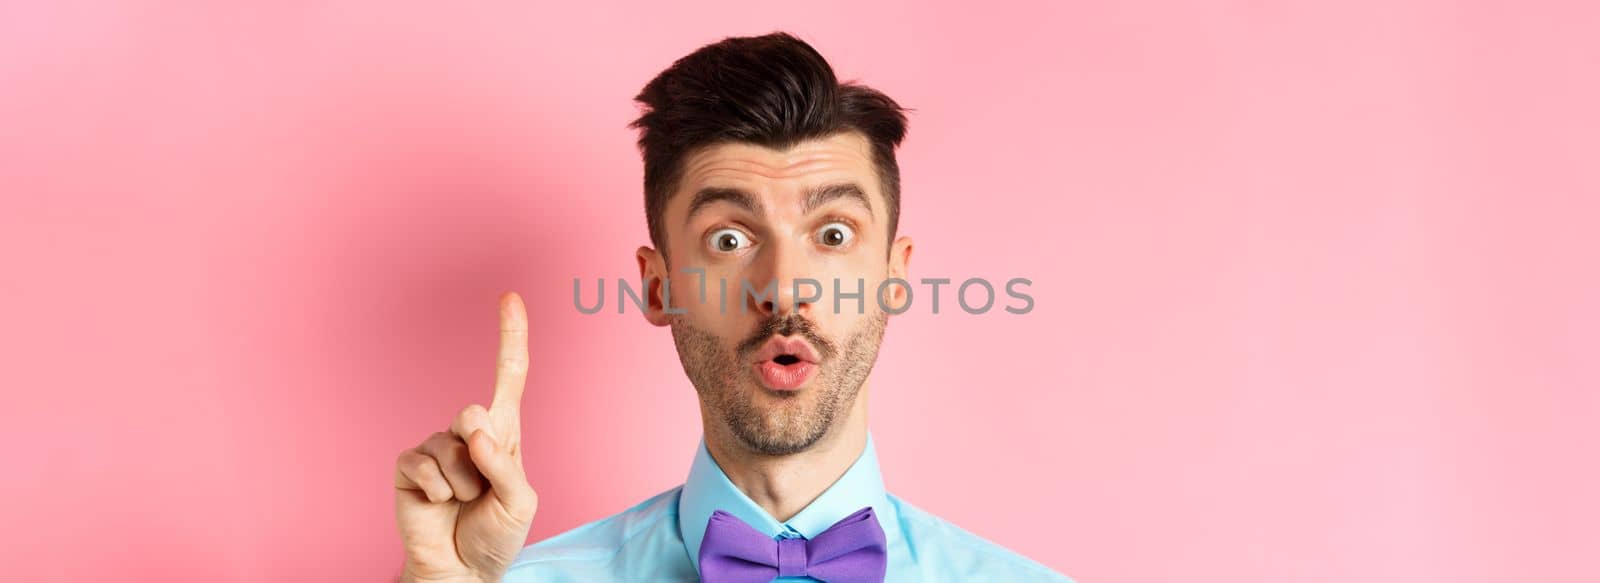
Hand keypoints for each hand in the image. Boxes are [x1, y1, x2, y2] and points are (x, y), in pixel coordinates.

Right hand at [395, 292, 538, 582]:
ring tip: (463, 504)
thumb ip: (505, 465)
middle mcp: (469, 433)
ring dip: (463, 485)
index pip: (509, 376)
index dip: (511, 336)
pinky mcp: (409, 466)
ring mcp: (436, 447)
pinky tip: (438, 504)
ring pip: (451, 448)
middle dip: (482, 454)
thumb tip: (476, 430)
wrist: (461, 571)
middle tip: (482, 490)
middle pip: (475, 412)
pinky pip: (422, 464)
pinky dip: (436, 490)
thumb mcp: (519, 503)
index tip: (510, 297)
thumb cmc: (495, 535)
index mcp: (504, 434)